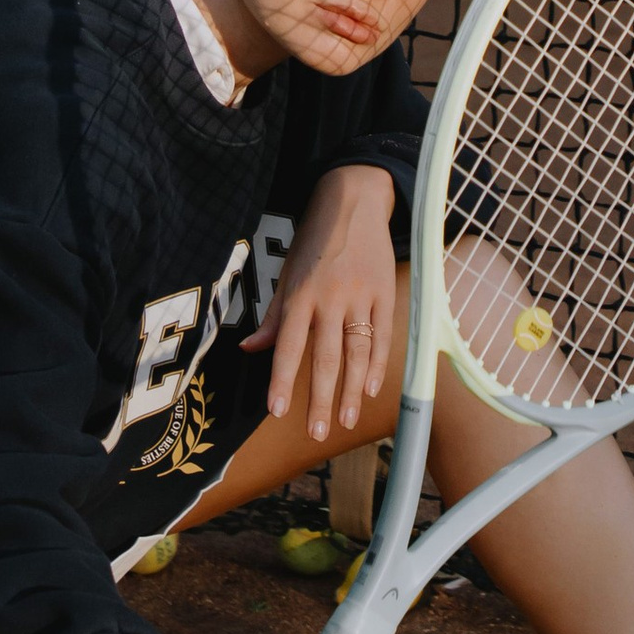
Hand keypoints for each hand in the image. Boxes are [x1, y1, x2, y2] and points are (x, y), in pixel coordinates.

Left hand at [249, 163, 399, 441]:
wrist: (354, 200)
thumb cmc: (314, 240)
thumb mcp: (286, 273)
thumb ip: (273, 316)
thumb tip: (249, 350)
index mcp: (300, 294)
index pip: (288, 345)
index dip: (283, 379)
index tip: (278, 410)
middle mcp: (329, 298)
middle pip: (326, 357)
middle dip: (321, 398)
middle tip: (318, 433)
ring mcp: (360, 296)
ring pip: (357, 352)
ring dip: (352, 391)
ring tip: (346, 421)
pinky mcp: (384, 292)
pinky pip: (383, 335)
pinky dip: (378, 365)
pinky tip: (372, 390)